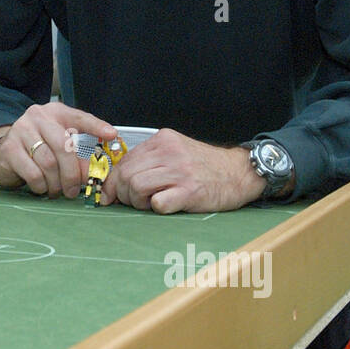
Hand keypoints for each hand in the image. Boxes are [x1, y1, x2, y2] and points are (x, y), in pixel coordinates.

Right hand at [0, 103, 115, 198]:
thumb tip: (93, 174)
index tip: (112, 135)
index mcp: (55, 113)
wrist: (1, 153)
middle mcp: (38, 117)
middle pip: (63, 146)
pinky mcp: (9, 148)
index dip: (96, 126)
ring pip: (48, 162)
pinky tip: (41, 187)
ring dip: (56, 183)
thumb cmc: (36, 149)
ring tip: (56, 191)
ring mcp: (21, 130)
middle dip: (72, 173)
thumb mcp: (57, 147)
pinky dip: (41, 185)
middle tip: (74, 190)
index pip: (79, 117)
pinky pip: (33, 173)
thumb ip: (76, 156)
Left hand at [102, 129, 267, 213]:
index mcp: (162, 140)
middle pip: (126, 175)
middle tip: (132, 202)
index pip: (124, 160)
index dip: (113, 181)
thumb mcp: (175, 152)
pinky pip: (157, 203)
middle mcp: (169, 152)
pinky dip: (156, 208)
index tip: (109, 194)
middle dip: (122, 193)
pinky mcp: (189, 192)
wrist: (239, 173)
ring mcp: (180, 172)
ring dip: (137, 202)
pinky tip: (167, 205)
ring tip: (150, 203)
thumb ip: (149, 160)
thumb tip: (116, 180)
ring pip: (136, 187)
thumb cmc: (205, 166)